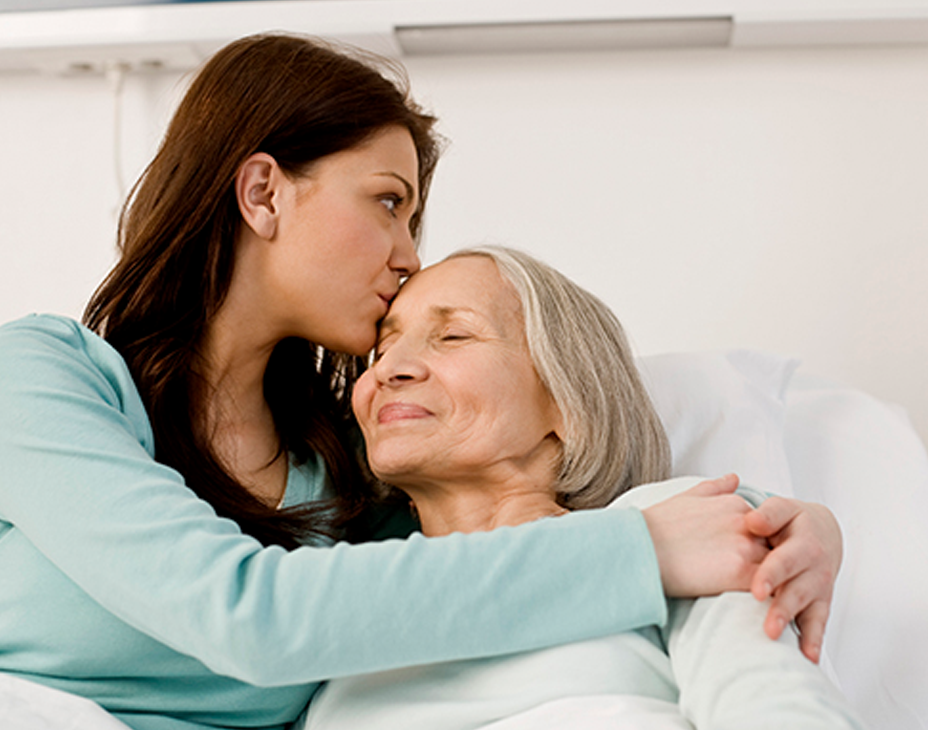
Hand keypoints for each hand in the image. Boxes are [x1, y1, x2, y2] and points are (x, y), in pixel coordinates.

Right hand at [643, 475, 769, 597]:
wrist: (638, 549)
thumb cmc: (655, 526)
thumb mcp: (686, 497)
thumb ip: (715, 488)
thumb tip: (735, 478)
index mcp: (735, 503)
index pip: (767, 527)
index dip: (761, 545)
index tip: (751, 560)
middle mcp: (745, 521)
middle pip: (777, 546)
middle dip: (774, 563)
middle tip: (770, 582)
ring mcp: (745, 546)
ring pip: (778, 568)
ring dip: (776, 582)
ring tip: (771, 600)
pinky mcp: (740, 572)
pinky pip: (769, 587)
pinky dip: (770, 597)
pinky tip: (764, 608)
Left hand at [745, 497, 841, 663]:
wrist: (823, 532)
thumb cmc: (793, 521)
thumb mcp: (783, 509)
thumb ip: (769, 514)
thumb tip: (752, 521)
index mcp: (804, 542)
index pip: (785, 560)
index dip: (772, 575)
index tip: (757, 590)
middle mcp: (815, 567)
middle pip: (797, 590)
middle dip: (782, 608)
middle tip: (768, 626)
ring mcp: (819, 587)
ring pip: (808, 609)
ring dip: (792, 625)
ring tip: (775, 638)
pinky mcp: (820, 602)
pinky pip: (819, 622)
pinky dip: (814, 640)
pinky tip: (807, 657)